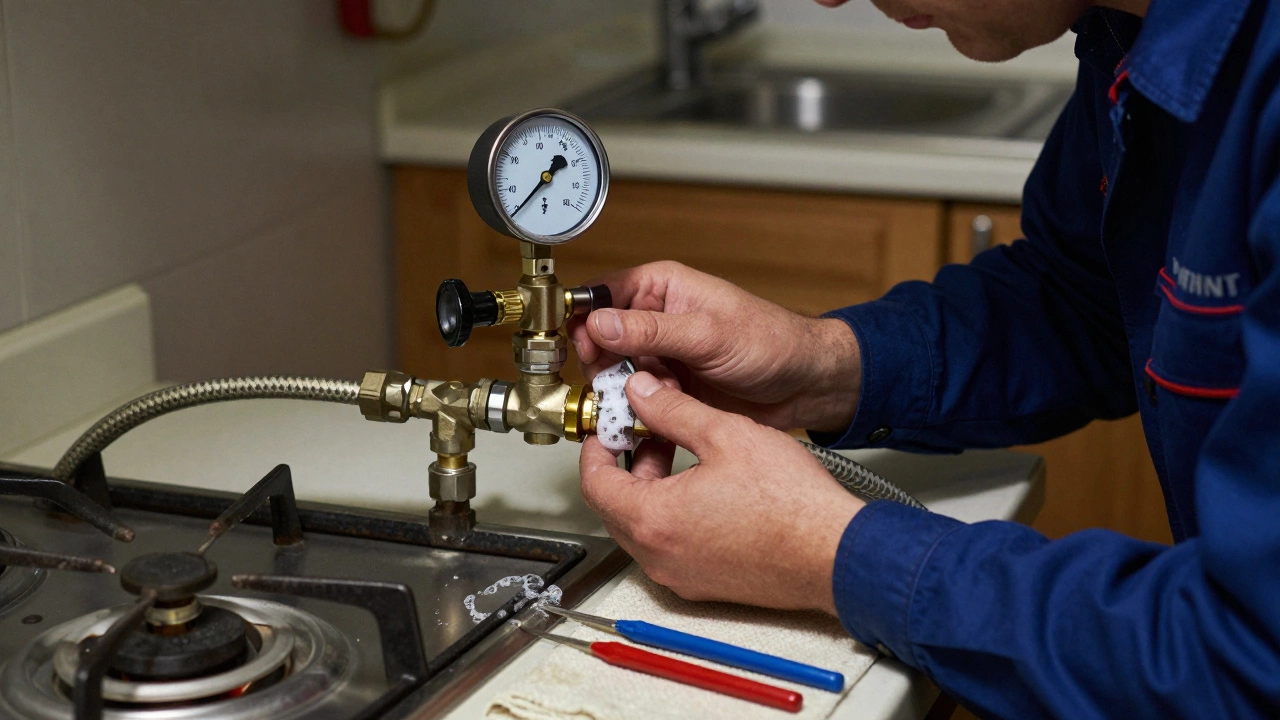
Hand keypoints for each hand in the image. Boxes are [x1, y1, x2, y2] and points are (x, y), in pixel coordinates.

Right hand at [569, 261, 861, 433]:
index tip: (578, 351)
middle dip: (599, 368)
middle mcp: (654, 320)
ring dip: (618, 396)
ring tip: (633, 408)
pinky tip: (645, 424)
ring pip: (614, 377)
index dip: (582, 322)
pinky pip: (634, 402)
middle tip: (607, 389)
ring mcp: (660, 356)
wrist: (804, 385)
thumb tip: (600, 322)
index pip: (599, 296)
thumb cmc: (771, 341)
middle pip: (599, 342)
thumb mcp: (708, 333)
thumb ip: (651, 330)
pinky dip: (635, 415)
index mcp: (660, 288)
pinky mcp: (668, 389)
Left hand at [580, 370, 864, 612]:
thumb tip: (640, 392)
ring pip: (642, 527)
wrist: (836, 553)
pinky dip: (671, 514)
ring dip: (650, 488)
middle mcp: (657, 557)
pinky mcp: (703, 584)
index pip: (594, 482)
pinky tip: (703, 485)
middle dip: (625, 464)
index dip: (597, 445)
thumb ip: (672, 410)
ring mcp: (680, 576)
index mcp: (652, 520)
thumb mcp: (725, 434)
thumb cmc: (791, 503)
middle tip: (647, 430)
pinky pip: (669, 545)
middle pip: (614, 506)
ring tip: (680, 451)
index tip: (610, 424)